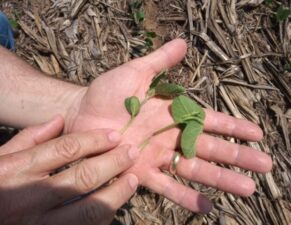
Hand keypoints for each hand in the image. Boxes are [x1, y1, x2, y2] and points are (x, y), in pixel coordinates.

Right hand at [0, 116, 138, 224]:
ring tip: (133, 180)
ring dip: (117, 194)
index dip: (95, 140)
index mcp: (16, 171)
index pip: (65, 149)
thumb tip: (59, 120)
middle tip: (132, 153)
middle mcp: (29, 198)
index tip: (115, 135)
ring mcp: (39, 224)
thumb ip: (29, 139)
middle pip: (82, 178)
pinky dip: (103, 216)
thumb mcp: (0, 157)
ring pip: (89, 210)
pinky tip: (114, 203)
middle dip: (113, 163)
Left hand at [66, 39, 271, 212]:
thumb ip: (159, 61)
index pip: (209, 120)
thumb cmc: (106, 93)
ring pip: (194, 170)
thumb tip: (183, 43)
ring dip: (220, 179)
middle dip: (237, 156)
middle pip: (210, 148)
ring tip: (246, 190)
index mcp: (172, 113)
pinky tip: (205, 207)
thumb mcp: (135, 72)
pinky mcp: (140, 172)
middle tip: (264, 166)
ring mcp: (157, 157)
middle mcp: (170, 137)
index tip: (257, 134)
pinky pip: (165, 185)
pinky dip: (184, 196)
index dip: (233, 126)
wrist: (81, 114)